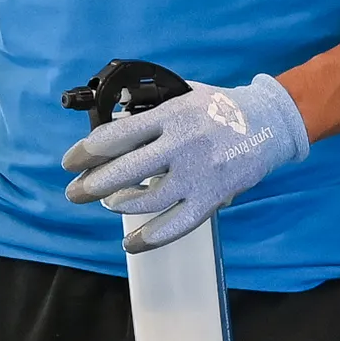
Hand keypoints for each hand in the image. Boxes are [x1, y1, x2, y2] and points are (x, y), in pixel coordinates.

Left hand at [62, 73, 308, 252]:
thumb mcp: (182, 96)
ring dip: (121, 205)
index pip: (117, 136)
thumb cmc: (220, 107)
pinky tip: (132, 243)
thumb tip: (112, 125)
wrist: (269, 122)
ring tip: (108, 204)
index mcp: (171, 116)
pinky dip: (152, 237)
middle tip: (74, 193)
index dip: (87, 151)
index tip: (70, 162)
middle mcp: (182, 145)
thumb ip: (150, 112)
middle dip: (93, 184)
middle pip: (127, 170)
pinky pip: (179, 223)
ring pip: (149, 199)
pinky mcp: (213, 197)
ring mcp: (198, 174)